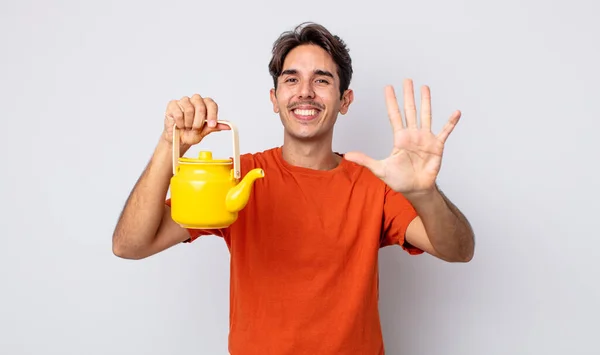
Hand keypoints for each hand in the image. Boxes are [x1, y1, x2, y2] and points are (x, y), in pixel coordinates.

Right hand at [163, 94, 229, 146]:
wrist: (178, 139)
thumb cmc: (191, 133)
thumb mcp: (204, 132)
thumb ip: (214, 127)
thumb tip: (227, 126)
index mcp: (205, 104)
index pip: (211, 104)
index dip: (212, 114)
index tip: (212, 124)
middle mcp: (195, 100)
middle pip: (201, 106)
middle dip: (199, 121)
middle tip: (196, 128)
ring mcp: (183, 101)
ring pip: (189, 110)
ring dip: (188, 123)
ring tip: (187, 127)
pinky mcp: (172, 104)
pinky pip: (178, 113)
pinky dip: (180, 123)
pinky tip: (179, 125)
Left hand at [345, 79, 459, 195]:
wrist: (416, 190)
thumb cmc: (399, 180)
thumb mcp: (380, 169)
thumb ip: (365, 160)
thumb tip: (347, 156)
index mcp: (400, 138)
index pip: (394, 115)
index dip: (391, 101)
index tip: (388, 87)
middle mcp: (412, 135)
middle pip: (410, 110)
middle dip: (408, 95)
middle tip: (407, 80)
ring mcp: (425, 139)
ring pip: (426, 115)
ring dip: (426, 102)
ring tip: (425, 88)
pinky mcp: (437, 146)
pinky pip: (445, 132)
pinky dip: (451, 123)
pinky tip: (456, 112)